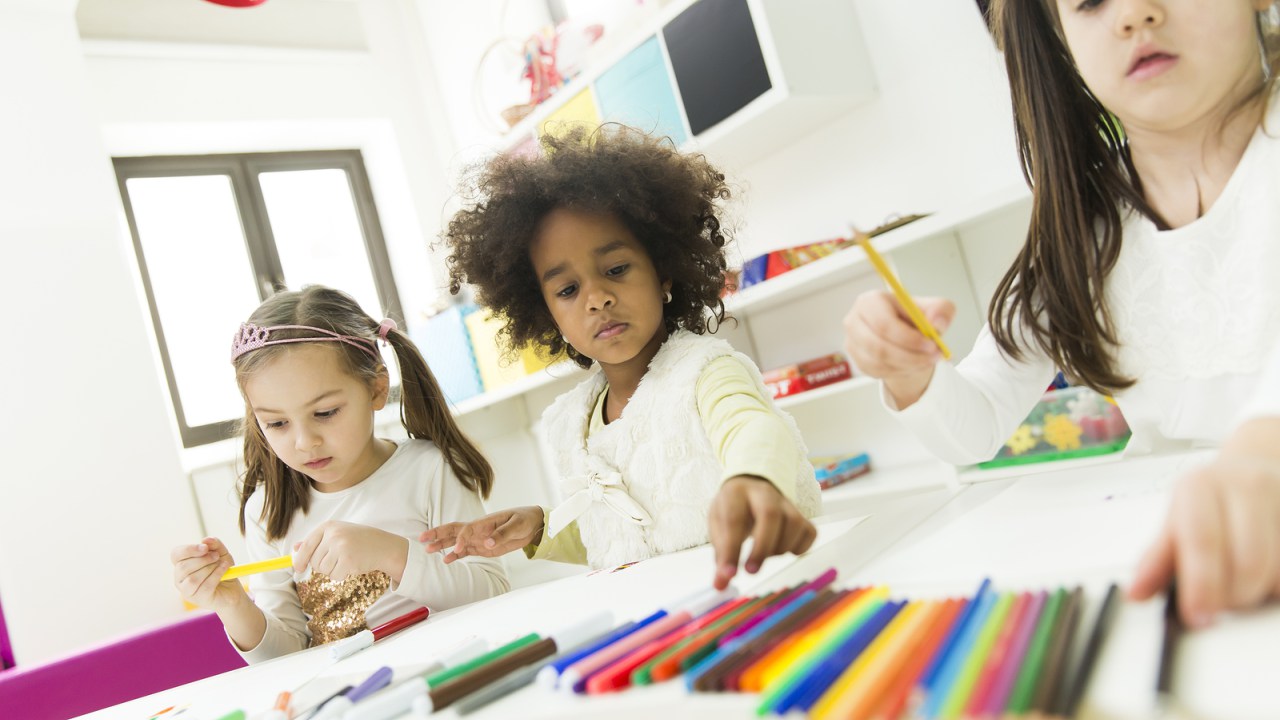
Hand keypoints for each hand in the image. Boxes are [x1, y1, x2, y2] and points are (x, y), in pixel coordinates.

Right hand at [171, 537, 245, 611]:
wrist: (233, 589)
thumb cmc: (222, 569)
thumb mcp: (221, 553)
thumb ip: (214, 544)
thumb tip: (206, 539)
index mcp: (182, 564)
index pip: (175, 554)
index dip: (189, 549)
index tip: (205, 548)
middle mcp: (180, 578)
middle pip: (183, 567)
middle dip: (203, 559)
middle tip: (216, 556)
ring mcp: (187, 590)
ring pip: (192, 578)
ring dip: (210, 568)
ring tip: (221, 564)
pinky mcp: (198, 598)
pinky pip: (204, 586)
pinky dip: (216, 575)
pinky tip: (224, 571)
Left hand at [292, 521, 408, 582]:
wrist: (383, 546)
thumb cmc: (359, 540)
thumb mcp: (337, 535)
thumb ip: (317, 541)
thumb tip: (295, 548)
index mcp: (329, 526)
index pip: (307, 545)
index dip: (299, 559)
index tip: (297, 568)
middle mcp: (333, 535)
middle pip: (314, 561)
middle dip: (323, 565)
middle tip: (338, 559)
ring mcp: (341, 547)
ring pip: (323, 569)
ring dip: (333, 570)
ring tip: (346, 560)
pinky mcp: (348, 560)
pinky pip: (334, 576)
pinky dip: (341, 575)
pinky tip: (351, 565)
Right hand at [419, 507, 544, 563]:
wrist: (532, 524)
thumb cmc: (523, 519)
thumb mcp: (516, 525)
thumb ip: (502, 534)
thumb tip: (488, 543)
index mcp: (485, 522)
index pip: (467, 530)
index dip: (461, 539)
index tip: (458, 549)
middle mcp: (478, 530)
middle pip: (454, 531)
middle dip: (438, 534)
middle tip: (422, 539)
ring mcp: (478, 539)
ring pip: (456, 541)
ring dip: (442, 545)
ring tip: (427, 550)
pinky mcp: (482, 547)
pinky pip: (466, 552)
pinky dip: (455, 555)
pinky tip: (446, 560)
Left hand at [708, 476, 816, 589]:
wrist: (750, 486)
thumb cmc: (732, 509)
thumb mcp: (718, 526)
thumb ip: (721, 554)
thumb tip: (721, 585)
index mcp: (736, 493)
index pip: (734, 520)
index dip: (731, 549)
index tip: (728, 574)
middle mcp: (764, 493)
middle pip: (770, 515)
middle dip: (762, 548)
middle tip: (751, 571)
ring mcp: (785, 502)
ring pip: (794, 523)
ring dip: (780, 548)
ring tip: (765, 555)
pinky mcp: (801, 513)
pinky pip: (809, 532)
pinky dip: (799, 548)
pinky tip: (783, 550)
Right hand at [843, 290, 953, 407]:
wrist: (903, 336)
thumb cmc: (914, 318)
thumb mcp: (935, 308)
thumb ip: (941, 310)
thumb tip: (936, 323)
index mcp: (870, 301)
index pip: (883, 323)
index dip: (908, 338)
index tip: (931, 345)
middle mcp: (854, 321)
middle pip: (879, 346)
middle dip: (910, 356)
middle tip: (933, 357)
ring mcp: (852, 342)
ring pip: (879, 362)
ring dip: (908, 365)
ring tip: (927, 360)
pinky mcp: (856, 359)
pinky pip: (878, 372)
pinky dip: (899, 371)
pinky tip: (912, 363)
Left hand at [1129, 418, 1279, 626]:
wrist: (1248, 473)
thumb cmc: (1206, 502)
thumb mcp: (1175, 523)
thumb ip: (1156, 560)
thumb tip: (1136, 593)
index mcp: (1199, 486)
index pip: (1203, 539)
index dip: (1201, 583)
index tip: (1198, 615)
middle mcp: (1243, 486)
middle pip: (1247, 560)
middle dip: (1233, 596)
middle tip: (1220, 605)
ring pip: (1276, 569)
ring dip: (1258, 592)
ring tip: (1239, 585)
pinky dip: (1275, 585)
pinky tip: (1262, 576)